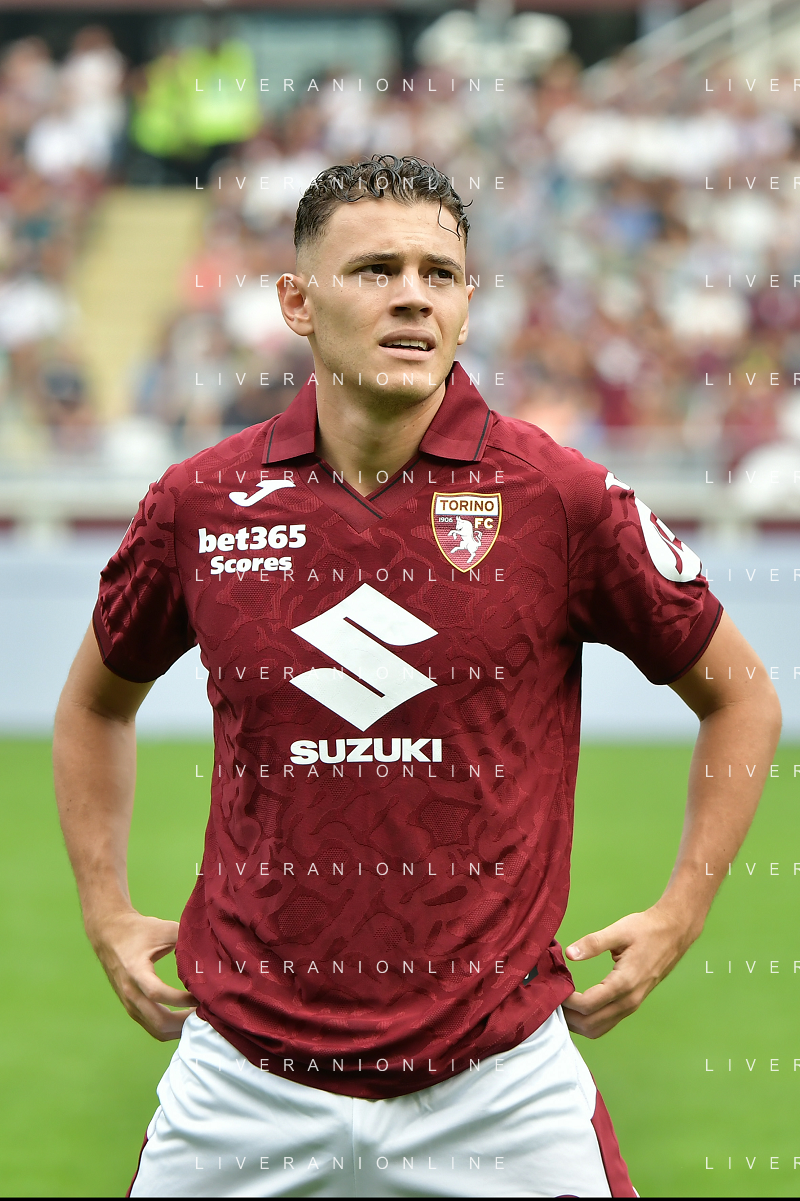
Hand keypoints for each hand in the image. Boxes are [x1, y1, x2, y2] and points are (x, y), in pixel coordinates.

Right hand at [89, 910, 197, 1040]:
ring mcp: (129, 1003)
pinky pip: (152, 1026)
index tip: (201, 995)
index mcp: (136, 971)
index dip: (181, 998)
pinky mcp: (132, 1008)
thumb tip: (211, 953)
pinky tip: (186, 1017)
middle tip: (207, 1014)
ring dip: (180, 1028)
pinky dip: (171, 1027)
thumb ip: (186, 940)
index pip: (157, 993)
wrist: (109, 934)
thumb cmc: (139, 930)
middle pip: (158, 1020)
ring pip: (156, 1029)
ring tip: (200, 1017)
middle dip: (185, 1021)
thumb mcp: (163, 929)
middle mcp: (130, 992)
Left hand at [561, 905, 694, 1038]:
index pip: (588, 1005)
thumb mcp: (619, 931)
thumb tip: (569, 954)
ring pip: (599, 1028)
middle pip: (591, 1024)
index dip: (566, 1002)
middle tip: (550, 1000)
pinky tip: (576, 1007)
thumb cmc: (647, 929)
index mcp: (624, 982)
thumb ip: (593, 943)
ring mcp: (632, 1005)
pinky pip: (607, 1022)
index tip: (552, 989)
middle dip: (568, 1017)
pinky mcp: (632, 1003)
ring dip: (577, 1023)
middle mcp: (629, 1000)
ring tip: (560, 1005)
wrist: (674, 933)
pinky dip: (589, 1021)